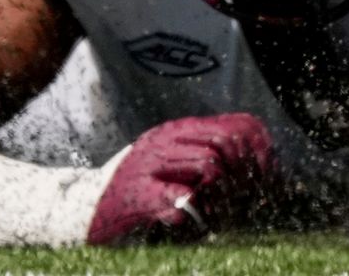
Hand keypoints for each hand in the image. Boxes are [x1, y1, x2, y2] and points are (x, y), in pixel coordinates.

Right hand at [85, 112, 279, 244]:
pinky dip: (192, 213)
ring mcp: (149, 165)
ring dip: (225, 196)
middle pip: (226, 143)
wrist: (77, 209)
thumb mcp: (166, 162)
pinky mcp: (135, 195)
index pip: (236, 124)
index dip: (262, 149)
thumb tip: (253, 161)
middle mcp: (164, 140)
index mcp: (176, 130)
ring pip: (209, 165)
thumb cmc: (130, 189)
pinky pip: (176, 198)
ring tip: (222, 216)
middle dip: (248, 174)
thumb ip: (200, 155)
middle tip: (253, 202)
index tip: (272, 177)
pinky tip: (191, 224)